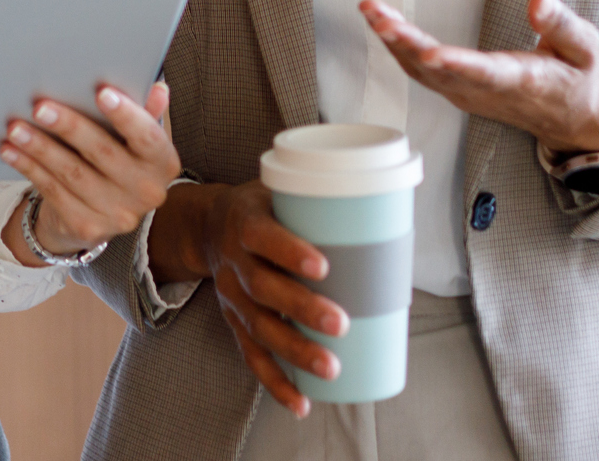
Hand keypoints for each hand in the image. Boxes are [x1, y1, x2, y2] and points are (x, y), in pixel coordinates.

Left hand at [0, 82, 179, 263]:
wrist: (102, 214)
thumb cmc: (120, 161)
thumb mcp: (136, 140)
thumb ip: (145, 114)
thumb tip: (158, 89)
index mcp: (163, 163)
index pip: (148, 137)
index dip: (126, 115)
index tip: (102, 92)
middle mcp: (147, 192)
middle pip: (103, 152)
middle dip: (69, 127)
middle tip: (40, 107)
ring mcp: (118, 214)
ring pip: (72, 173)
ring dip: (40, 147)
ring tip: (16, 127)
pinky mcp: (87, 226)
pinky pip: (53, 190)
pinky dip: (29, 168)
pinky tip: (11, 150)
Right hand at [147, 180, 346, 417]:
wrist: (209, 227)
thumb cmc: (265, 209)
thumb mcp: (281, 194)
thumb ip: (322, 208)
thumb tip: (389, 224)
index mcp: (244, 224)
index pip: (262, 237)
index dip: (289, 252)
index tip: (323, 267)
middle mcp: (234, 262)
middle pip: (262, 289)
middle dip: (302, 309)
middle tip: (341, 324)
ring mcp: (231, 297)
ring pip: (259, 328)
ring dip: (294, 352)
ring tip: (330, 368)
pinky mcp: (234, 323)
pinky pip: (252, 357)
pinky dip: (275, 383)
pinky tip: (302, 404)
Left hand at [361, 0, 598, 155]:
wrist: (568, 120)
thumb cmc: (576, 77)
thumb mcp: (585, 47)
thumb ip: (561, 23)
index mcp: (522, 81)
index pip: (486, 73)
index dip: (458, 65)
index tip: (431, 54)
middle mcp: (487, 92)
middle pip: (441, 72)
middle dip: (407, 45)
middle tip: (379, 18)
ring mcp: (467, 95)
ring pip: (422, 73)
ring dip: (394, 43)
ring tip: (372, 10)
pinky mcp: (456, 91)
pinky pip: (420, 73)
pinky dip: (398, 49)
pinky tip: (383, 24)